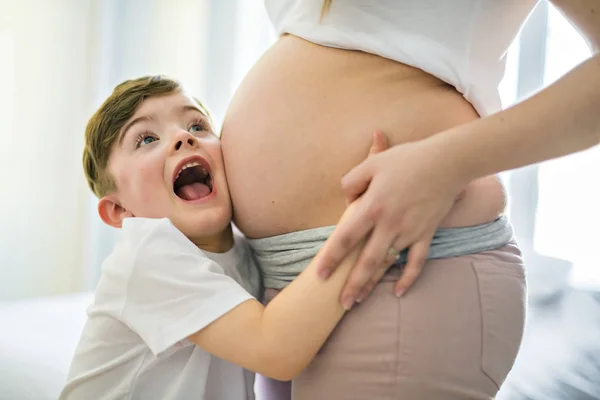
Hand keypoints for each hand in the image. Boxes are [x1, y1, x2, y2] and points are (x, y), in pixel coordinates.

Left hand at [317, 134, 467, 308]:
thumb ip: (352, 181)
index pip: (346, 238)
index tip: (320, 274)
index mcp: (373, 207)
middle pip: (366, 261)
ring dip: (373, 283)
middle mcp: (389, 224)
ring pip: (388, 264)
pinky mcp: (426, 234)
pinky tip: (399, 292)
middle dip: (352, 284)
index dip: (332, 257)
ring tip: (359, 300)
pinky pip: (417, 261)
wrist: (447, 162)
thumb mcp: (373, 164)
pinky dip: (408, 278)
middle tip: (341, 303)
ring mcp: (409, 232)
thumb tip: (347, 202)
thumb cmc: (407, 159)